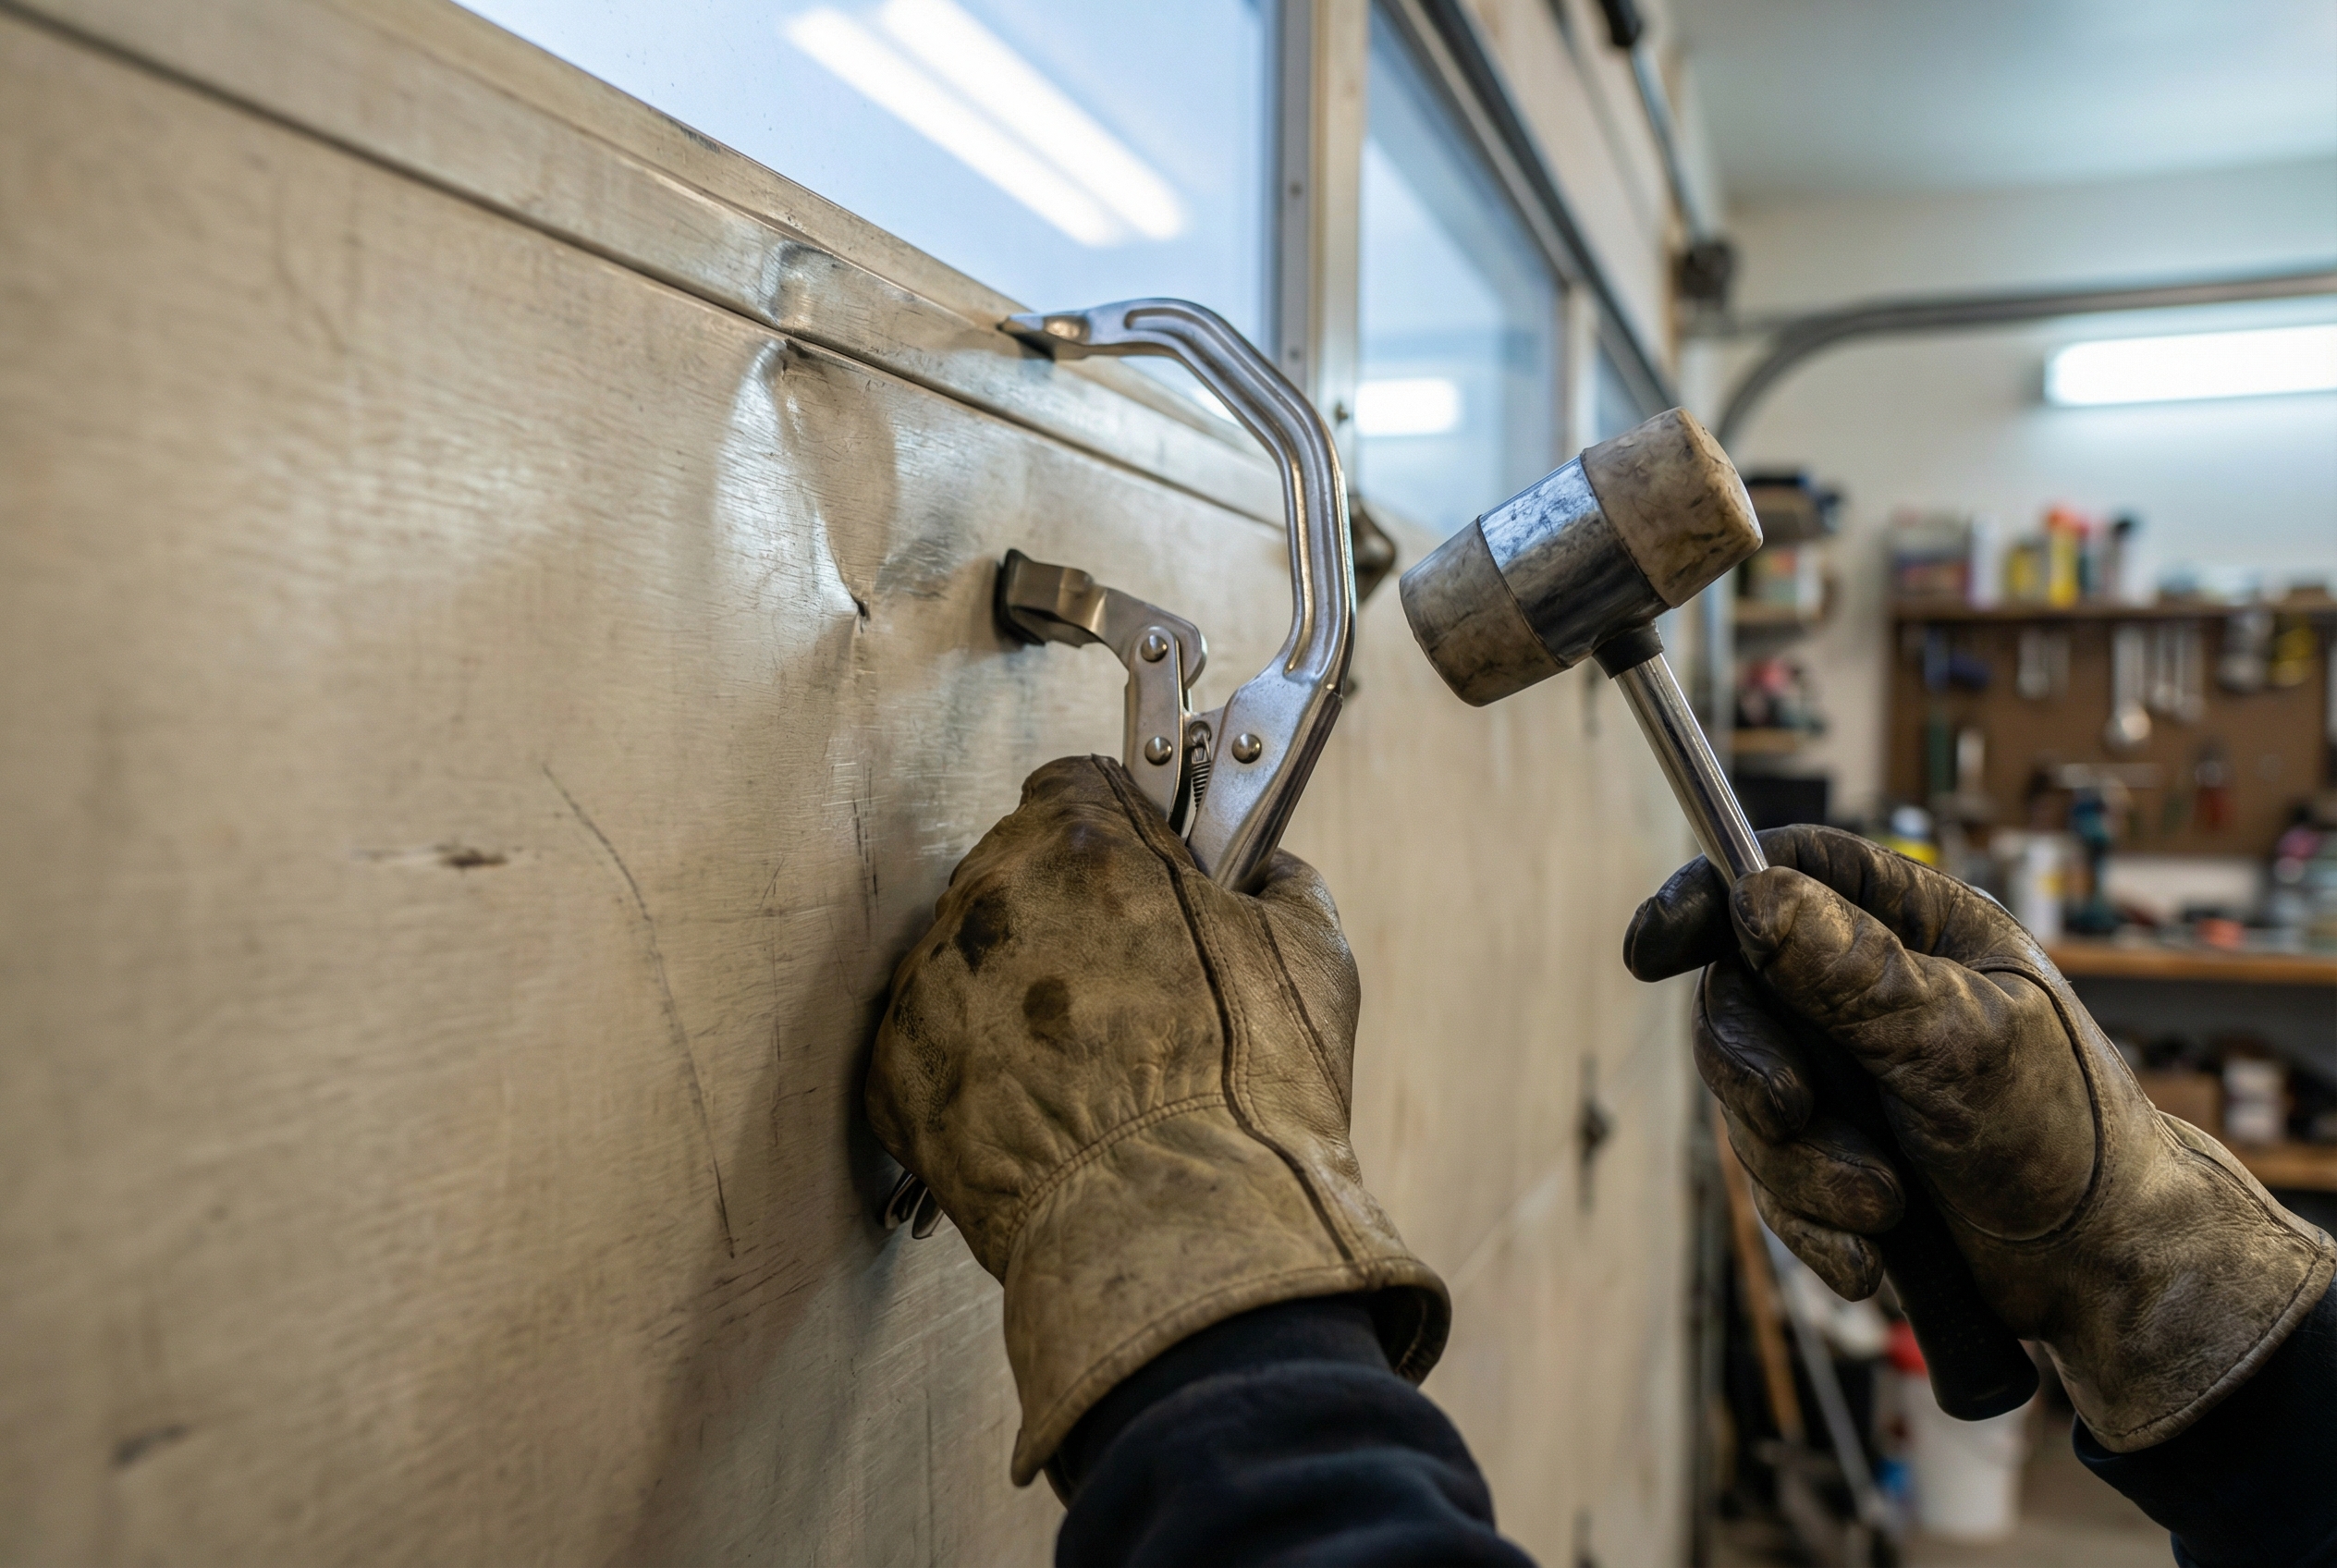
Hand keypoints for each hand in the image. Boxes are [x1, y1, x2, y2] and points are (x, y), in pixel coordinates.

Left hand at [868, 756, 1446, 1485]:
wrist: (1179, 1240)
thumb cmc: (1249, 1099)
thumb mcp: (1312, 954)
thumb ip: (1277, 877)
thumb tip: (1261, 864)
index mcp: (1085, 849)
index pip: (1078, 783)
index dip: (1120, 824)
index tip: (1148, 867)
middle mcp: (991, 902)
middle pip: (1016, 866)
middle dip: (1067, 908)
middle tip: (1132, 980)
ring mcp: (932, 991)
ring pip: (971, 957)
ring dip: (1019, 988)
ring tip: (1091, 1064)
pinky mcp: (896, 1080)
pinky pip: (933, 1047)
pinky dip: (977, 1069)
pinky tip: (1044, 1110)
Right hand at [1628, 825, 2333, 1450]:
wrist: (2102, 1270)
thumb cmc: (2065, 1130)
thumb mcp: (1961, 1041)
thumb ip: (1854, 972)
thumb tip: (1753, 893)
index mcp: (1911, 924)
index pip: (1788, 870)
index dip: (1710, 894)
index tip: (1656, 944)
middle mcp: (1864, 988)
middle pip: (1738, 994)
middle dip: (1754, 1066)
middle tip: (1790, 1109)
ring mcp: (1842, 1073)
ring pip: (1745, 1099)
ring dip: (1801, 1165)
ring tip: (1884, 1205)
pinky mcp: (1828, 1152)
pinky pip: (1768, 1178)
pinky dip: (1809, 1219)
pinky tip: (1871, 1253)